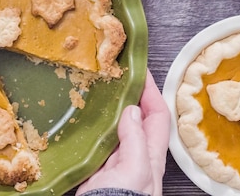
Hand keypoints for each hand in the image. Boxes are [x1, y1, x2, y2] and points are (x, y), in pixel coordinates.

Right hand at [76, 69, 169, 195]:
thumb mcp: (135, 168)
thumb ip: (134, 139)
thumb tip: (132, 110)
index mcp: (150, 155)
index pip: (158, 115)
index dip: (152, 91)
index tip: (140, 70)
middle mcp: (135, 155)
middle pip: (136, 118)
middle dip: (129, 95)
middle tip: (116, 75)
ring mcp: (115, 161)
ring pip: (115, 127)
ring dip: (109, 108)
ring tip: (97, 89)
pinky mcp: (96, 167)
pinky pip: (96, 141)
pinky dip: (91, 127)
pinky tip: (81, 118)